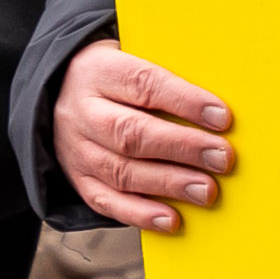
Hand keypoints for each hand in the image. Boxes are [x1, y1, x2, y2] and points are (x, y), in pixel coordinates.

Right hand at [52, 42, 237, 232]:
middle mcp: (83, 113)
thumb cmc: (113, 78)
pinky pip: (107, 202)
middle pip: (132, 133)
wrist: (57, 94)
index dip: (185, 102)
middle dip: (182, 148)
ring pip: (122, 172)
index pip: (144, 84)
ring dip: (169, 184)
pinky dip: (141, 214)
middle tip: (221, 158)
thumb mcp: (131, 59)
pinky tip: (171, 220)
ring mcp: (77, 150)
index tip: (222, 117)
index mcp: (100, 72)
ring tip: (206, 190)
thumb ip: (168, 79)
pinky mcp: (79, 181)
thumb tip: (216, 108)